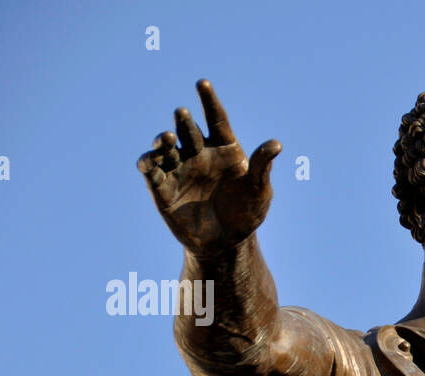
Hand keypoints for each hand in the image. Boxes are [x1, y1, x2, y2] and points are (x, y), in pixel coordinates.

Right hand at [137, 79, 280, 257]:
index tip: (202, 83)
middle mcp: (199, 154)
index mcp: (224, 149)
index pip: (216, 119)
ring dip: (163, 140)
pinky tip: (148, 161)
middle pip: (189, 130)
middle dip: (184, 121)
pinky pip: (151, 172)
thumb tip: (276, 144)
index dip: (208, 100)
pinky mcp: (163, 188)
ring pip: (167, 147)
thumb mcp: (260, 191)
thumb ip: (263, 167)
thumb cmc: (247, 214)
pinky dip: (147, 164)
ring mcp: (180, 169)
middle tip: (182, 113)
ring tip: (167, 138)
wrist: (227, 243)